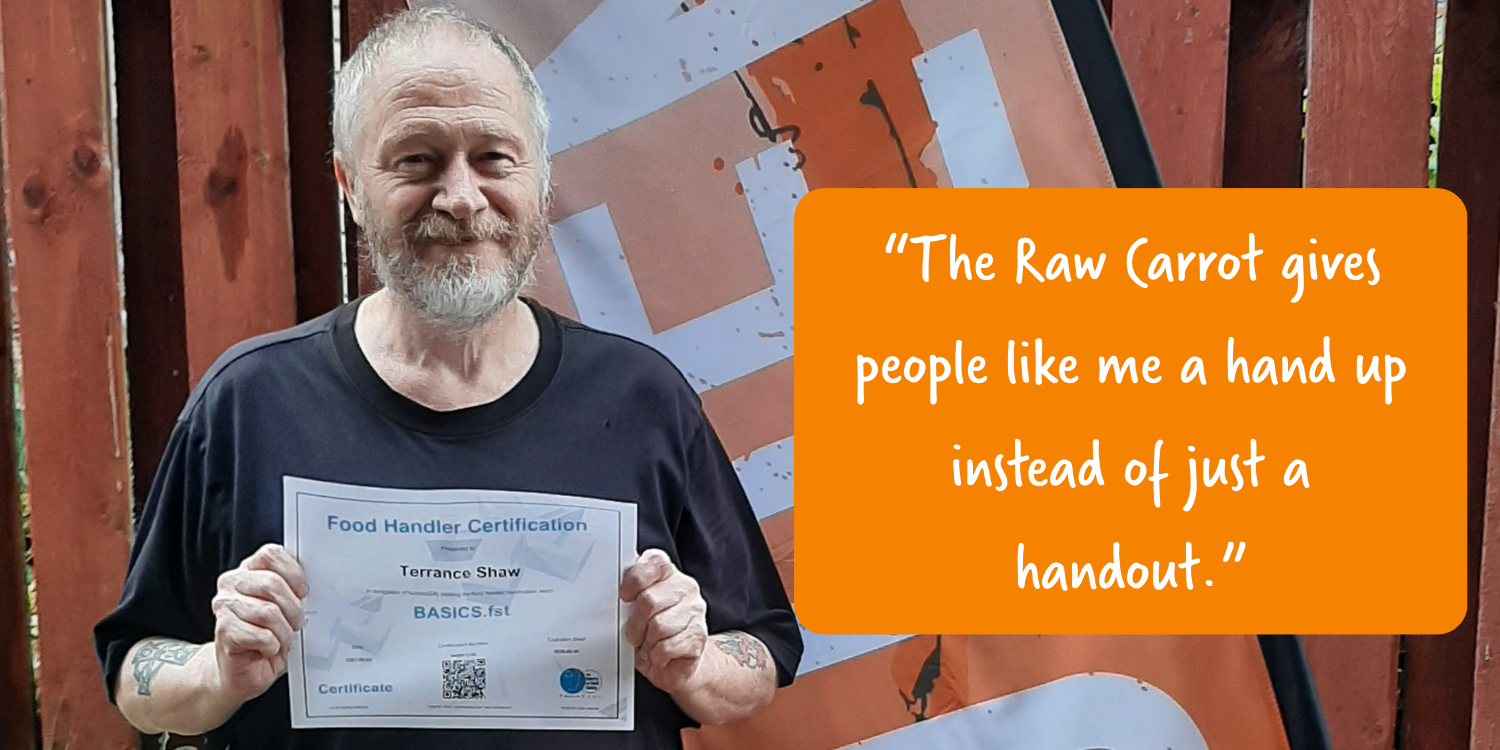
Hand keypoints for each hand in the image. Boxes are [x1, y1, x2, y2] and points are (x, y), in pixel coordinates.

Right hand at [209, 543, 307, 705]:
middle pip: (272, 584)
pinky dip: (273, 646)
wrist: (243, 670)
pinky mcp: (223, 631)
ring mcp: (225, 606)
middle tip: (296, 624)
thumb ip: (293, 589)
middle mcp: (232, 583)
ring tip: (282, 640)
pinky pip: (261, 636)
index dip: (293, 573)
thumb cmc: (268, 636)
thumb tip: (316, 583)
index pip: (270, 555)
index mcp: (249, 570)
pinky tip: (268, 649)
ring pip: (268, 612)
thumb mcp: (286, 608)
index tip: (303, 593)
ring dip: (284, 633)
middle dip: (293, 609)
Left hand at [620, 549, 708, 692]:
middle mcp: (684, 588)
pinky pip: (667, 646)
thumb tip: (604, 584)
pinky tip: (657, 655)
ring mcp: (694, 611)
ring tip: (647, 646)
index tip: (624, 596)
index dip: (635, 579)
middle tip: (634, 634)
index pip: (654, 563)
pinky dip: (656, 656)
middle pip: (649, 600)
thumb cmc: (649, 632)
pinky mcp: (698, 636)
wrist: (675, 661)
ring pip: (658, 626)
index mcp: (667, 574)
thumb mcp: (634, 608)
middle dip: (635, 624)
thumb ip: (626, 592)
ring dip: (646, 643)